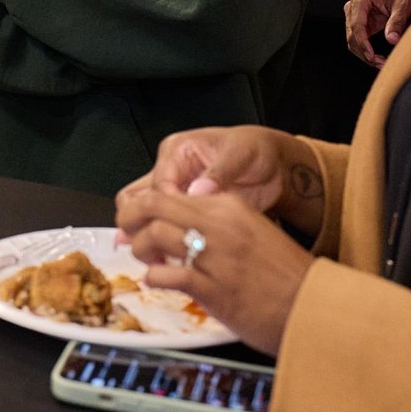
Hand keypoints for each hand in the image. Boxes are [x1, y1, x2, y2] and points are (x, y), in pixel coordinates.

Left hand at [118, 190, 316, 356]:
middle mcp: (220, 224)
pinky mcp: (213, 288)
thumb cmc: (284, 275)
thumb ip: (217, 224)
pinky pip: (166, 275)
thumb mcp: (253, 233)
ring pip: (154, 235)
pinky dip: (154, 277)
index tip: (137, 217)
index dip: (144, 204)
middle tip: (126, 232)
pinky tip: (158, 280)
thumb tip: (179, 225)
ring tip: (146, 259)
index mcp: (230, 205)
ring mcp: (216, 255)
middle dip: (130, 217)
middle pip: (154, 205)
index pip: (170, 192)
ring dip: (140, 248)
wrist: (314, 307)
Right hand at [121, 124, 327, 242]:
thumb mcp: (239, 155)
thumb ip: (218, 172)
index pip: (158, 184)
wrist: (272, 163)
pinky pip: (165, 225)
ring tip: (158, 259)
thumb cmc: (254, 151)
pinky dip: (164, 242)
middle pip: (137, 198)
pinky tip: (168, 261)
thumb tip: (199, 190)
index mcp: (177, 151)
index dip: (164, 209)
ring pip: (146, 214)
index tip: (178, 230)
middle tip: (156, 248)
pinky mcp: (185, 208)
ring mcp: (176, 190)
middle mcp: (169, 170)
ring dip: (148, 236)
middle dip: (143, 225)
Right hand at [344, 0, 410, 66]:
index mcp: (360, 0)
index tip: (371, 56)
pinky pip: (359, 40)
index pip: (356, 26)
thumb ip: (397, 22)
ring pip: (353, 41)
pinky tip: (377, 57)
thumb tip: (392, 39)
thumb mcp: (402, 4)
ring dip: (364, 54)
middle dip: (364, 52)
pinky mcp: (360, 23)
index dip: (363, 43)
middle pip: (351, 36)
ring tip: (380, 63)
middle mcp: (353, 8)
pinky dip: (366, 50)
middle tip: (380, 63)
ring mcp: (354, 16)